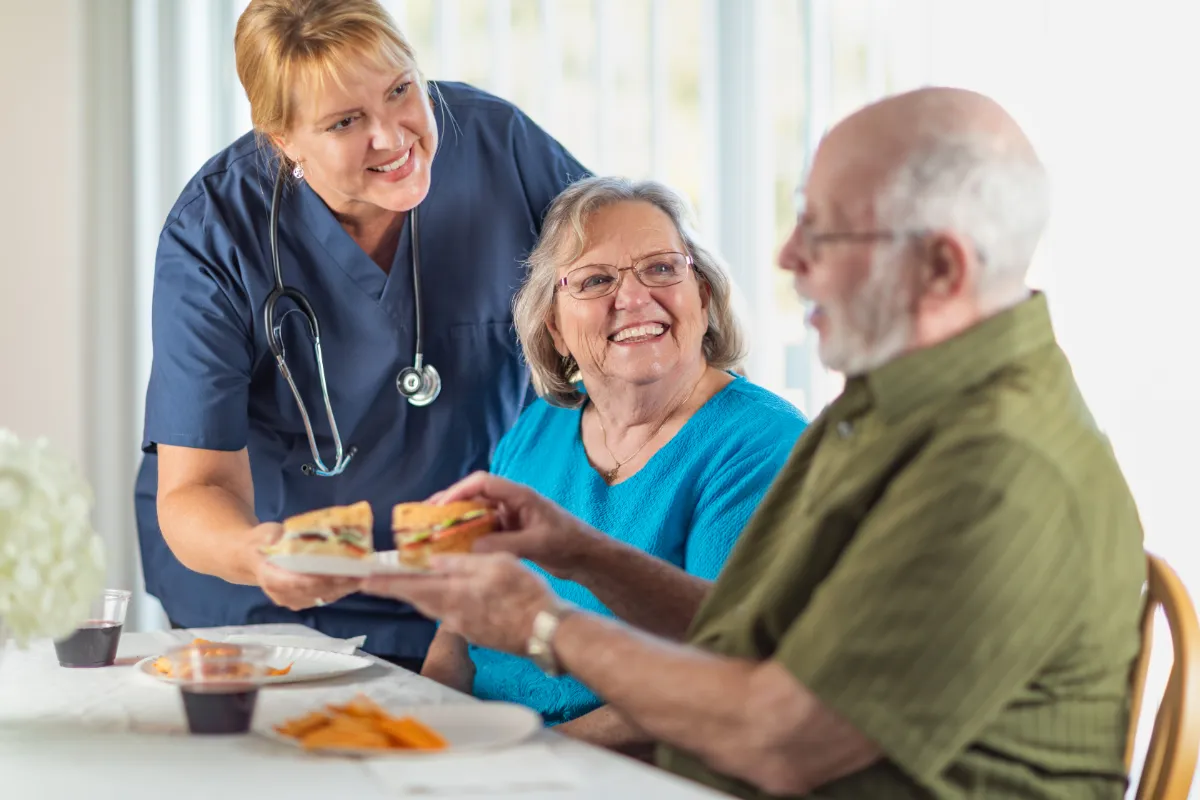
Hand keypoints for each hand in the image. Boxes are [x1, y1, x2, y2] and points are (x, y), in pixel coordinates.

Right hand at [251, 522, 360, 610]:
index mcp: (270, 576)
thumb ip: (281, 536)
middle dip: (339, 583)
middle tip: (361, 572)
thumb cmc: (261, 542)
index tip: (339, 572)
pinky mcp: (302, 600)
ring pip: (321, 597)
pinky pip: (323, 597)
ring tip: (363, 575)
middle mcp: (281, 594)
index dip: (319, 580)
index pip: (296, 583)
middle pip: (314, 592)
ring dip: (343, 587)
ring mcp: (292, 600)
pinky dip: (340, 589)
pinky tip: (355, 579)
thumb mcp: (267, 533)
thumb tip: (300, 534)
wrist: (250, 557)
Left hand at [361, 552, 554, 653]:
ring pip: (437, 607)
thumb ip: (463, 563)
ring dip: (426, 594)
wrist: (547, 632)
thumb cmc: (525, 594)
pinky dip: (448, 602)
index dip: (385, 584)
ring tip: (421, 581)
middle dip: (404, 587)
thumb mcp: (496, 564)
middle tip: (388, 577)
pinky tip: (458, 593)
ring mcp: (465, 629)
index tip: (363, 581)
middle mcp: (452, 616)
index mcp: (453, 596)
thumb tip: (435, 561)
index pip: (409, 588)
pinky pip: (454, 615)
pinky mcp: (478, 634)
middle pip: (421, 599)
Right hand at [429, 472, 603, 579]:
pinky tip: (451, 548)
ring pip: (475, 513)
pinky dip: (466, 536)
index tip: (438, 507)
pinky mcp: (509, 532)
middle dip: (449, 505)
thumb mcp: (537, 544)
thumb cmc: (568, 543)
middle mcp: (511, 502)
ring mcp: (510, 517)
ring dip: (455, 521)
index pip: (482, 483)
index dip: (458, 491)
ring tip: (431, 532)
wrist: (587, 558)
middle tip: (423, 518)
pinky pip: (482, 530)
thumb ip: (505, 545)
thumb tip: (470, 548)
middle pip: (473, 495)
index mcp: (519, 495)